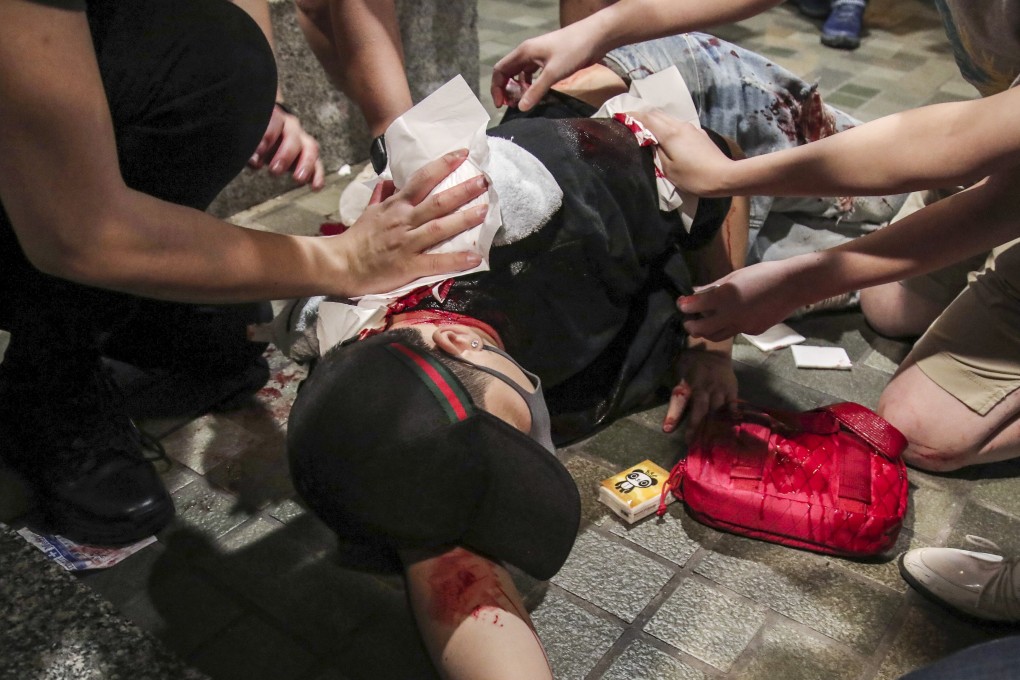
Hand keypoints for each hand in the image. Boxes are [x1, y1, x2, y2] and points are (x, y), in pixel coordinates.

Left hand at [249, 104, 325, 189]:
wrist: (265, 136)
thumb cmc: (256, 137)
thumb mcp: (249, 140)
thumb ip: (250, 149)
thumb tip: (254, 161)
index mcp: (274, 118)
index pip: (274, 122)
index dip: (267, 137)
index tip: (258, 154)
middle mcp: (291, 127)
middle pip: (293, 138)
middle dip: (285, 155)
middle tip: (275, 170)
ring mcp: (303, 141)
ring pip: (311, 149)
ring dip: (305, 165)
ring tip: (298, 179)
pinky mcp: (310, 157)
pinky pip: (318, 165)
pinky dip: (317, 176)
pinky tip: (315, 187)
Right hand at [330, 150, 487, 295]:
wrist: (340, 264)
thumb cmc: (357, 239)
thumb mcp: (369, 212)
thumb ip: (381, 196)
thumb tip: (388, 181)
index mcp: (396, 206)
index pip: (422, 179)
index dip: (443, 165)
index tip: (462, 154)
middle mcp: (404, 220)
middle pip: (437, 202)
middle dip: (463, 190)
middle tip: (484, 181)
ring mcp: (407, 243)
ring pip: (440, 228)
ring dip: (464, 219)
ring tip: (484, 211)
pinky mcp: (408, 266)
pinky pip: (436, 262)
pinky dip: (456, 260)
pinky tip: (475, 257)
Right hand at [491, 23, 604, 111]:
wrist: (595, 37)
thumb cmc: (573, 50)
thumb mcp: (553, 73)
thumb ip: (536, 91)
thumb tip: (521, 108)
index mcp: (524, 52)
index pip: (500, 70)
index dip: (497, 89)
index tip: (501, 105)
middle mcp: (528, 53)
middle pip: (508, 73)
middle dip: (507, 90)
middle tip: (513, 107)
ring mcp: (538, 56)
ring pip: (521, 74)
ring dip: (519, 89)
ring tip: (525, 102)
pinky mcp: (549, 61)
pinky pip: (533, 74)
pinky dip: (531, 85)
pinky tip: (537, 94)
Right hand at [627, 110, 732, 196]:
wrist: (724, 176)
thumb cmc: (694, 177)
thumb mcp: (668, 169)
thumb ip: (656, 153)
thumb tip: (650, 142)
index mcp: (669, 133)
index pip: (647, 118)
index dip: (632, 116)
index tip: (620, 117)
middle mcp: (680, 125)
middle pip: (657, 114)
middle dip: (642, 115)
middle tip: (630, 122)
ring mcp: (691, 128)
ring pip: (668, 118)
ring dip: (655, 121)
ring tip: (646, 129)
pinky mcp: (698, 134)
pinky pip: (678, 125)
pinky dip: (667, 127)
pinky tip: (666, 138)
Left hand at [663, 349, 737, 440]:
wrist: (711, 350)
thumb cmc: (690, 364)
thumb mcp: (678, 375)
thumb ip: (676, 396)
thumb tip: (666, 419)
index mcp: (687, 383)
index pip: (679, 401)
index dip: (673, 416)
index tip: (667, 430)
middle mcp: (704, 387)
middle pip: (701, 410)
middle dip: (696, 428)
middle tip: (693, 444)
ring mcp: (719, 388)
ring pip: (717, 410)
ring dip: (713, 426)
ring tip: (712, 442)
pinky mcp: (732, 389)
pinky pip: (732, 405)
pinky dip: (731, 417)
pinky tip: (732, 428)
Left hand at [678, 260, 809, 341]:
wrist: (791, 286)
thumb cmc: (763, 274)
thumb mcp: (734, 276)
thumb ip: (713, 287)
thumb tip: (695, 292)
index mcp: (724, 298)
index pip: (694, 306)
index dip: (684, 306)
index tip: (681, 304)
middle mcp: (730, 315)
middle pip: (701, 329)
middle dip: (690, 326)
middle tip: (687, 321)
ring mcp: (742, 326)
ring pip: (717, 336)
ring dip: (706, 331)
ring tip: (704, 323)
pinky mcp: (753, 332)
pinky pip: (734, 332)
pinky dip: (728, 326)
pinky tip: (731, 317)